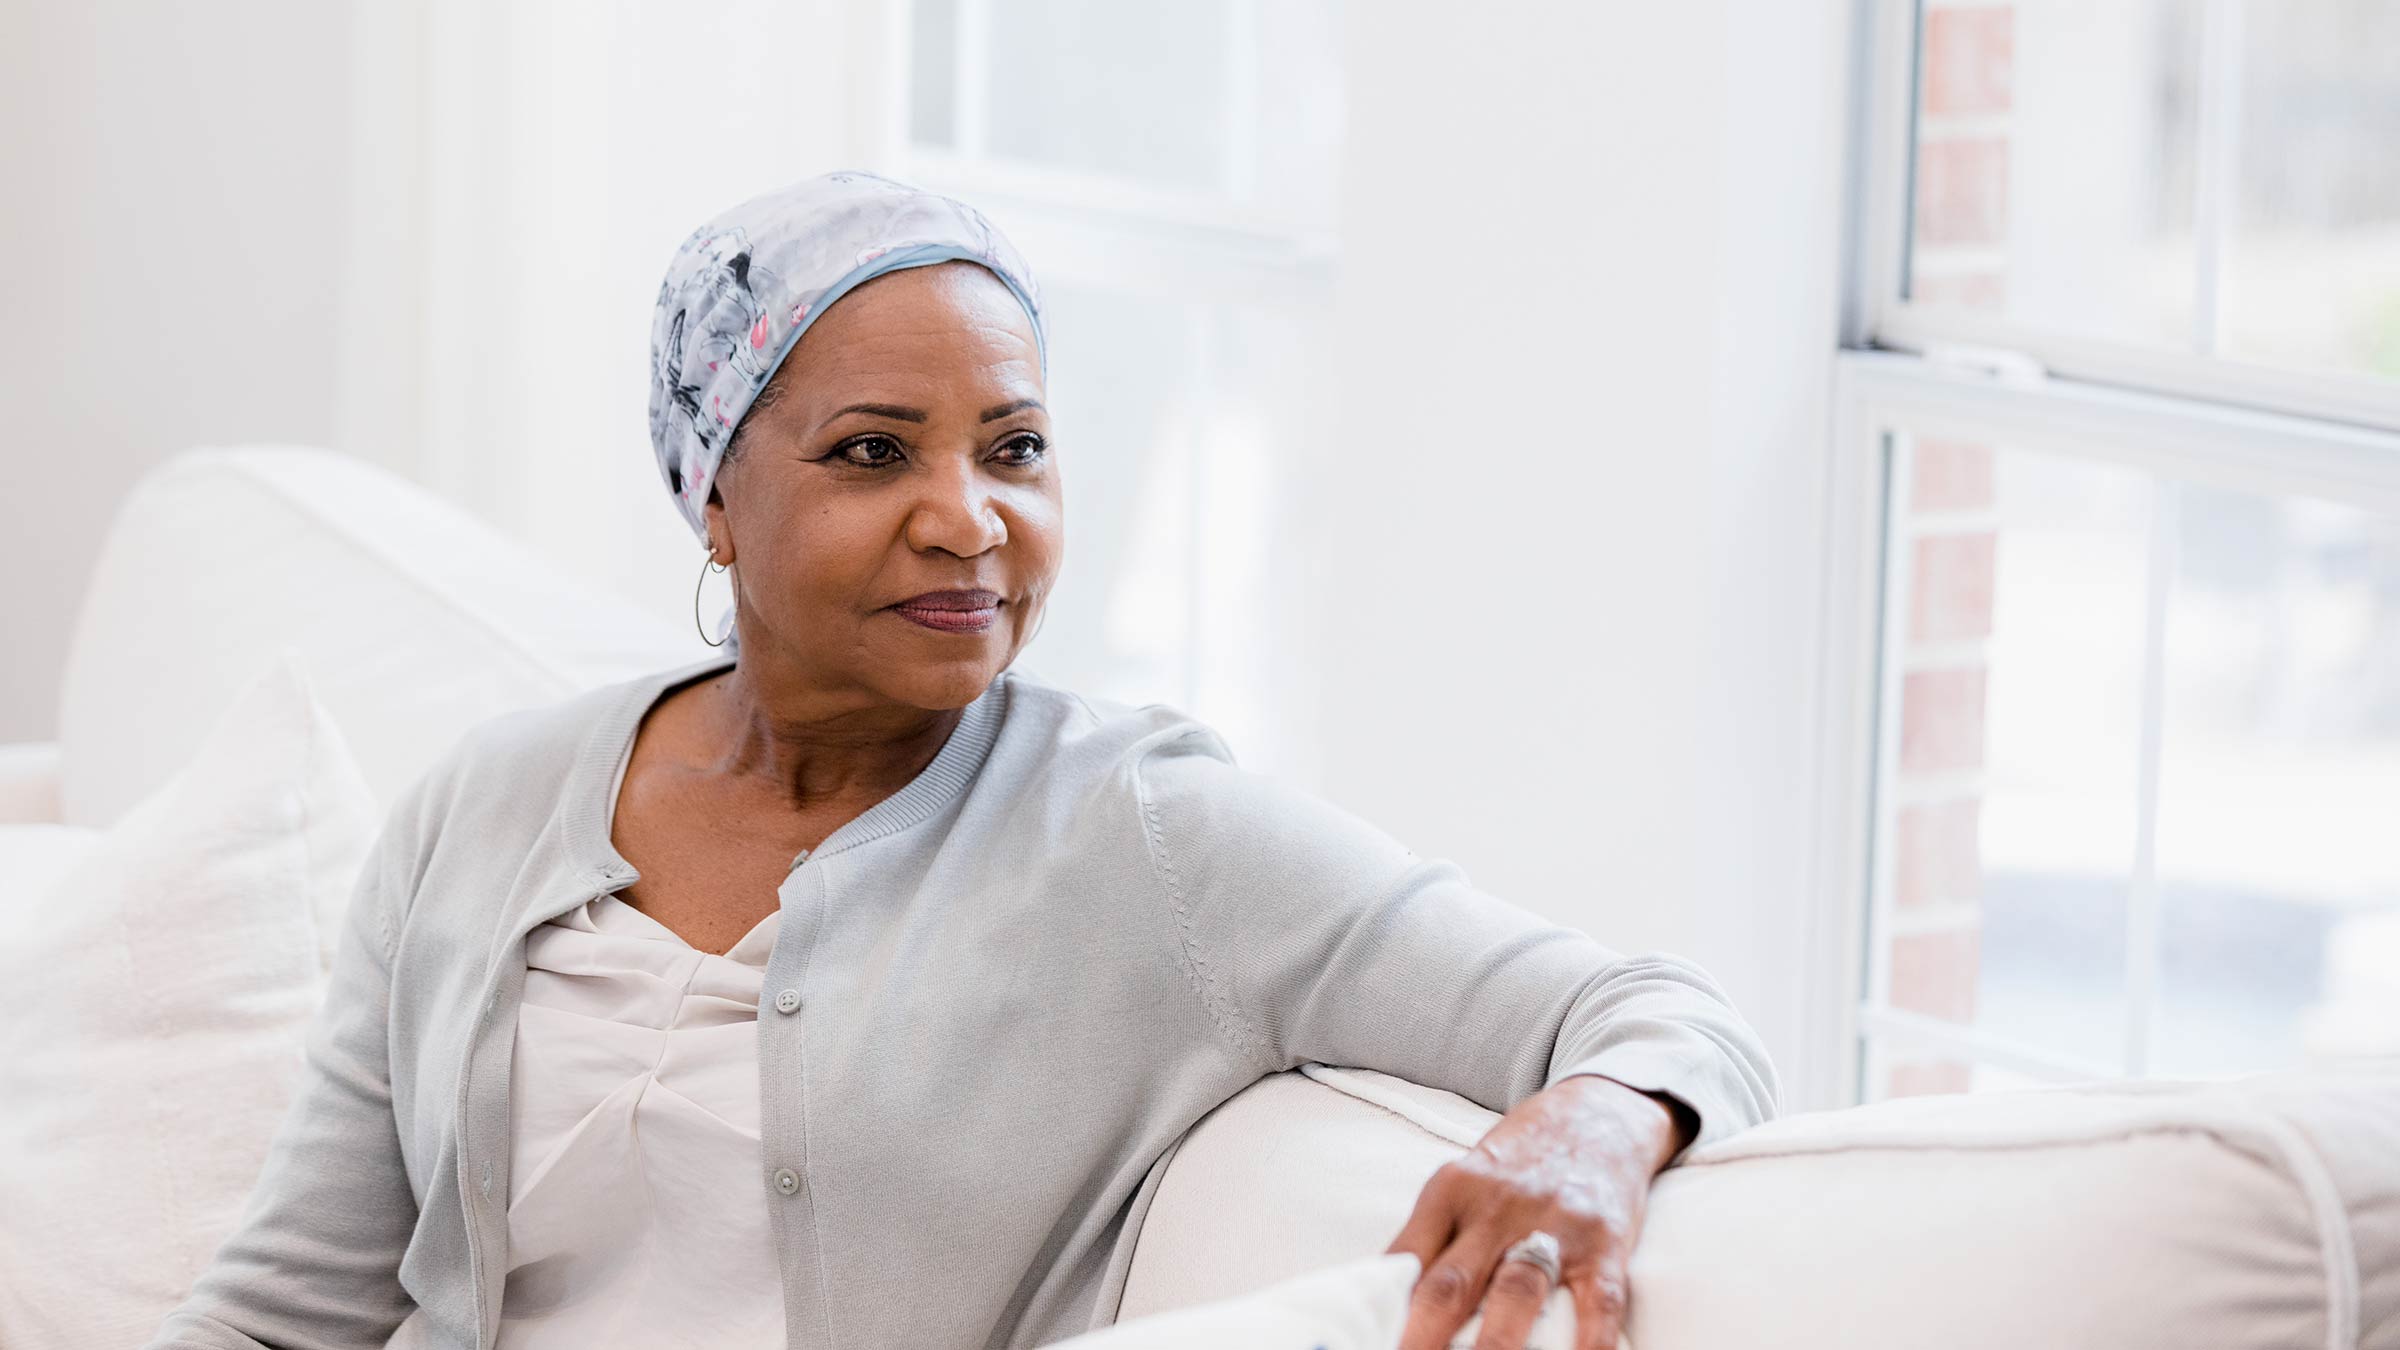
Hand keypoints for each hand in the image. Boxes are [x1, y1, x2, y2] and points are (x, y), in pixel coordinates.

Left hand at [1382, 1074, 1689, 1349]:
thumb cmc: (1518, 1163)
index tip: (1368, 1338)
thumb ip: (1431, 1239)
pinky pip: (1597, 1304)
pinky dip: (1588, 1344)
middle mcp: (1497, 1207)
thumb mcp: (1463, 1183)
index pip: (1406, 1258)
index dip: (1384, 1307)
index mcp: (1451, 1191)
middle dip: (1425, 1334)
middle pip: (1452, 1281)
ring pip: (1516, 1292)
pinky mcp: (1604, 1244)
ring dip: (1493, 1345)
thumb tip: (1387, 1301)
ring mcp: (1553, 1226)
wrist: (1597, 1113)